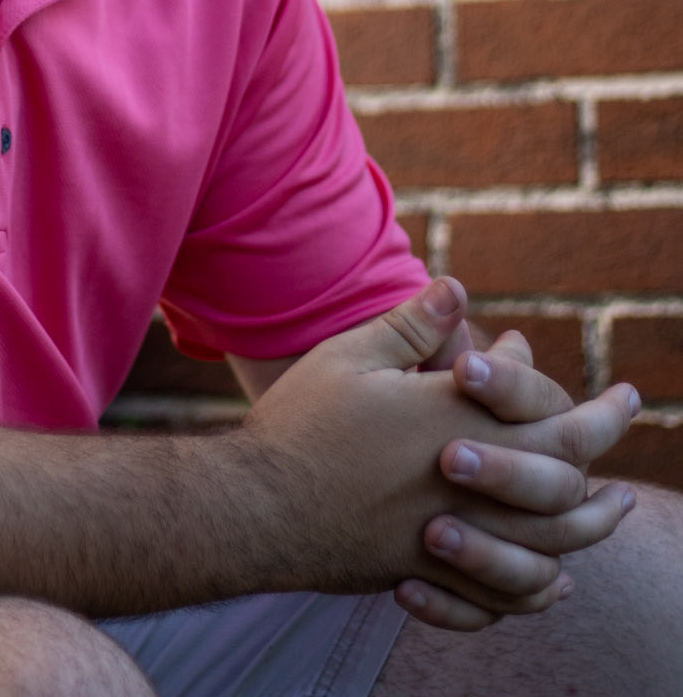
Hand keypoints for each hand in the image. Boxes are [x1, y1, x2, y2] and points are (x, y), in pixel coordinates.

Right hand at [234, 280, 636, 622]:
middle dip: (604, 458)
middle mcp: (467, 485)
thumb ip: (413, 325)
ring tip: (611, 511)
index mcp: (456, 424)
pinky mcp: (425, 573)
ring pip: (546, 545)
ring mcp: (450, 538)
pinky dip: (537, 588)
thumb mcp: (354, 355)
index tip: (623, 397)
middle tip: (625, 438)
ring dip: (588, 527)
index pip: (552, 420)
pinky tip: (551, 580)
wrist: (258, 505)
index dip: (597, 411)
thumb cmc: (304, 422)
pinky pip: (502, 596)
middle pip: (564, 484)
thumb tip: (459, 287)